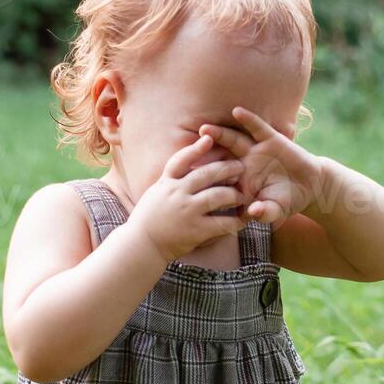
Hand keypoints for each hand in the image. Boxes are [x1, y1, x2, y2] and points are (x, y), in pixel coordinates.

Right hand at [126, 134, 250, 262]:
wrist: (141, 246)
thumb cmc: (149, 219)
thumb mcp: (155, 193)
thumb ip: (170, 179)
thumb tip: (184, 164)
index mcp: (166, 183)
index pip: (180, 160)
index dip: (195, 148)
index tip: (208, 137)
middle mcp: (176, 194)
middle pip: (206, 174)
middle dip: (226, 168)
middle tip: (241, 167)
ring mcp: (186, 211)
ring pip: (218, 196)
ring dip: (234, 194)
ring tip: (242, 196)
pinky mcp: (195, 230)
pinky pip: (221, 223)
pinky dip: (234, 221)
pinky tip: (242, 221)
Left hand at [199, 106, 327, 225]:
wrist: (310, 186)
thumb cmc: (287, 201)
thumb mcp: (275, 211)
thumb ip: (265, 213)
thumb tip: (254, 212)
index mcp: (239, 182)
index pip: (219, 178)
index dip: (204, 176)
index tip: (187, 177)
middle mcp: (243, 163)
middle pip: (219, 156)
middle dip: (205, 153)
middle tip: (188, 150)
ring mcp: (254, 150)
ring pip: (233, 140)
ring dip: (219, 134)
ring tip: (205, 129)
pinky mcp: (270, 139)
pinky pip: (257, 128)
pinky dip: (248, 120)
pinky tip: (237, 112)